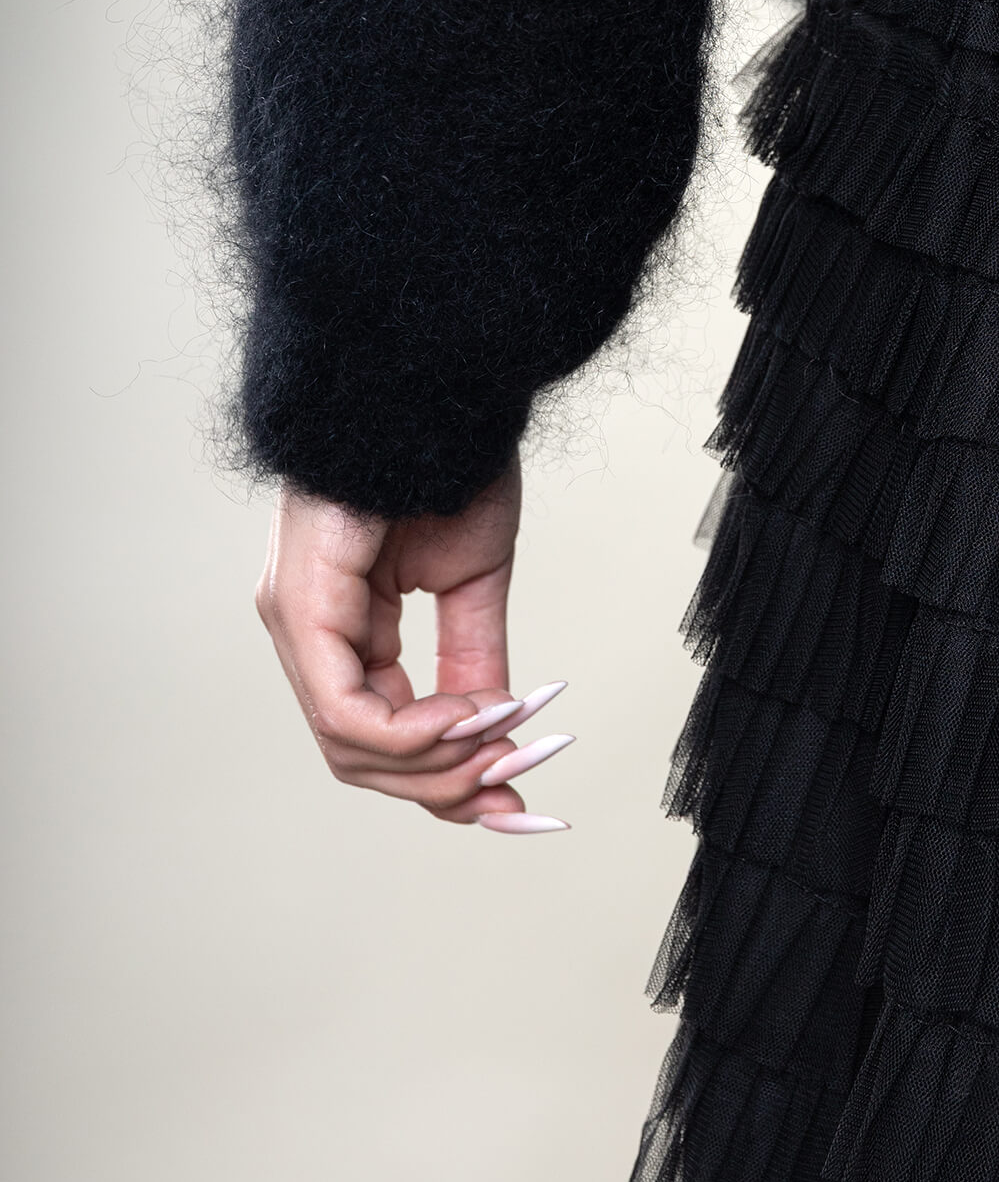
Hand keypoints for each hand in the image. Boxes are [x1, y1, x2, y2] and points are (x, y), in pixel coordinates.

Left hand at [255, 453, 570, 832]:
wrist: (432, 385)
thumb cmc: (447, 463)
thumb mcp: (472, 581)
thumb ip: (474, 661)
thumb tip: (496, 735)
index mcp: (342, 626)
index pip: (379, 735)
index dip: (450, 777)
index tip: (520, 796)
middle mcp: (306, 631)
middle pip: (362, 758)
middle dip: (446, 785)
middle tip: (517, 779)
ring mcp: (296, 620)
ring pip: (351, 748)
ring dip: (439, 762)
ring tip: (504, 735)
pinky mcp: (301, 607)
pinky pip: (345, 711)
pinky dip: (414, 732)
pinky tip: (468, 714)